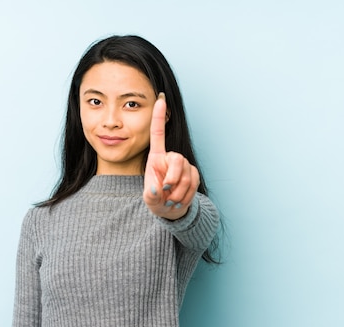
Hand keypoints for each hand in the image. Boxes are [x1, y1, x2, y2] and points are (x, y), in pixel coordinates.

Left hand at [143, 93, 199, 219]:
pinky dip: (186, 195)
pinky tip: (179, 200)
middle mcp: (171, 158)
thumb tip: (156, 189)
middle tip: (167, 191)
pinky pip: (193, 182)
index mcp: (156, 158)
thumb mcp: (149, 200)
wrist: (170, 210)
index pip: (158, 134)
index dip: (159, 116)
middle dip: (174, 178)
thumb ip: (150, 195)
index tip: (160, 99)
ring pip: (187, 174)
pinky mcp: (194, 173)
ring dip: (179, 191)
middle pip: (178, 159)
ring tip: (171, 200)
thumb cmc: (157, 200)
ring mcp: (184, 165)